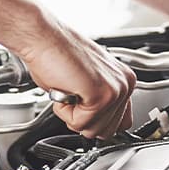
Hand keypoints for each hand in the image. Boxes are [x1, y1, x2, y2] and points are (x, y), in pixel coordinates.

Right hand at [14, 16, 135, 138]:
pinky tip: (65, 89)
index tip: (83, 106)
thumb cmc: (56, 55)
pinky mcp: (101, 95)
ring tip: (69, 89)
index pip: (122, 123)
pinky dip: (65, 111)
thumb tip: (98, 125)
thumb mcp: (86, 83)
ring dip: (72, 115)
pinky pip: (80, 123)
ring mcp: (115, 90)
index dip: (97, 121)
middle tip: (73, 94)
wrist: (43, 37)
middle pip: (107, 132)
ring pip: (93, 130)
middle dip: (83, 120)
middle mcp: (125, 84)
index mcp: (124, 80)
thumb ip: (99, 103)